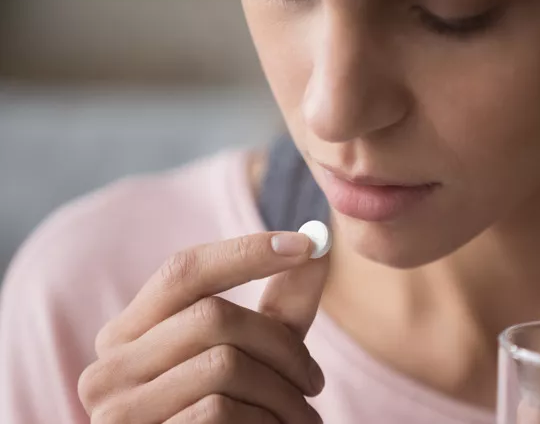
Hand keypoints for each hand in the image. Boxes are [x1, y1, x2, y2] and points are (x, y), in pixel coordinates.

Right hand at [78, 232, 327, 422]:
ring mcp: (118, 409)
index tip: (308, 245)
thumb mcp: (259, 355)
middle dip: (282, 346)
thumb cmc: (234, 417)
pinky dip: (263, 421)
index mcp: (131, 332)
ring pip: (223, 364)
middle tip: (315, 381)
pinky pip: (218, 410)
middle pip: (212, 316)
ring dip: (283, 392)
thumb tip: (320, 243)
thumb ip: (281, 305)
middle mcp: (111, 366)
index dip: (246, 252)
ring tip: (302, 416)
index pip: (183, 270)